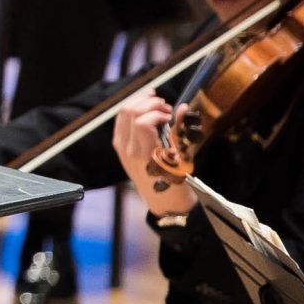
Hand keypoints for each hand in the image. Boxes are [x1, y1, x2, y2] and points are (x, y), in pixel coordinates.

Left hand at [112, 91, 192, 214]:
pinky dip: (132, 109)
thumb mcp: (183, 158)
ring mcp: (121, 147)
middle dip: (148, 102)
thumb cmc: (176, 182)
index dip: (157, 113)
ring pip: (122, 113)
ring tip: (156, 102)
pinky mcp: (119, 146)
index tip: (170, 116)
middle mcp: (128, 149)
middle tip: (165, 106)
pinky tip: (145, 106)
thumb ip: (181, 130)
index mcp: (144, 154)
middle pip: (128, 112)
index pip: (141, 122)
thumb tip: (184, 107)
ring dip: (139, 102)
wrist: (163, 201)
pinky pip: (121, 121)